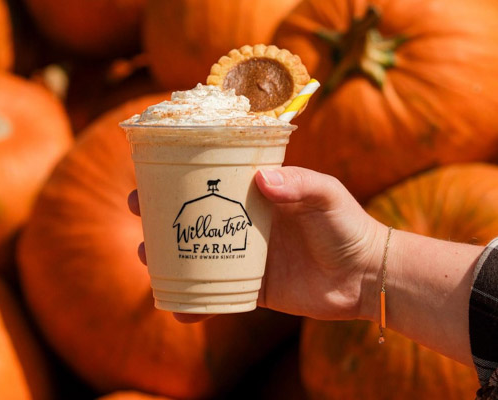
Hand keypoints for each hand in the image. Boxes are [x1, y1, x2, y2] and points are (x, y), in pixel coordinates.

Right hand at [128, 167, 386, 322]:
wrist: (366, 276)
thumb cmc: (348, 226)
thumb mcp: (327, 196)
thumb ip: (300, 184)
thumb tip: (262, 180)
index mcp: (257, 195)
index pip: (212, 180)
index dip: (180, 177)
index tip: (152, 176)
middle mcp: (246, 223)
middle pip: (195, 216)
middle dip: (163, 215)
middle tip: (140, 214)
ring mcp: (246, 255)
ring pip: (198, 254)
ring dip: (168, 256)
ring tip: (146, 256)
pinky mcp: (252, 286)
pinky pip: (216, 293)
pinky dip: (196, 301)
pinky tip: (178, 307)